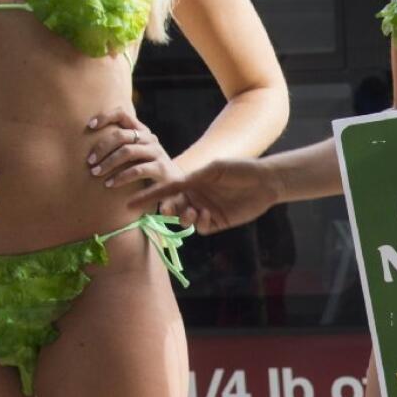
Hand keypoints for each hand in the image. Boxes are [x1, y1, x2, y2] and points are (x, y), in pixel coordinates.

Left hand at [86, 107, 184, 213]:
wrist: (176, 187)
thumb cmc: (148, 169)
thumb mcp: (136, 154)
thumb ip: (121, 145)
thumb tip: (90, 141)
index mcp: (142, 131)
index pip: (123, 114)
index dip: (105, 117)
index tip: (90, 126)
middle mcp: (150, 139)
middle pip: (121, 135)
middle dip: (102, 148)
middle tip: (90, 161)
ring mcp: (157, 152)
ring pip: (127, 151)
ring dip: (108, 163)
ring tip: (96, 173)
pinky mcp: (161, 168)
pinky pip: (136, 170)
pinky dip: (120, 177)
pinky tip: (110, 184)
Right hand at [126, 158, 281, 234]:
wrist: (265, 181)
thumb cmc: (240, 169)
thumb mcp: (214, 169)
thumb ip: (195, 177)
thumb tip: (176, 184)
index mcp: (191, 182)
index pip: (166, 190)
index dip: (148, 196)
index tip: (131, 203)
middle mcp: (196, 197)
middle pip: (173, 208)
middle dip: (167, 210)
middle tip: (169, 209)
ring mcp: (206, 210)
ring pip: (185, 220)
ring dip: (184, 217)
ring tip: (193, 211)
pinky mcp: (218, 222)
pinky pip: (202, 228)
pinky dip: (200, 223)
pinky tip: (206, 214)